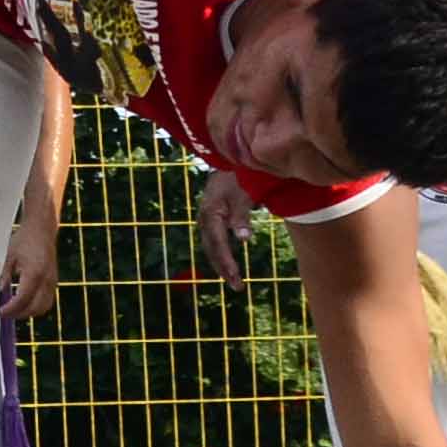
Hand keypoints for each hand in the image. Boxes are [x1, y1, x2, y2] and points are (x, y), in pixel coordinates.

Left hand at [0, 208, 63, 324]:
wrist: (42, 228)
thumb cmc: (24, 239)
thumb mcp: (9, 256)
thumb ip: (5, 275)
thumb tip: (0, 292)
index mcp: (34, 273)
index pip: (22, 299)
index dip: (11, 309)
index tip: (0, 312)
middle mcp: (46, 280)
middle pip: (35, 308)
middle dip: (19, 314)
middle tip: (5, 313)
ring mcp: (52, 281)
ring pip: (44, 307)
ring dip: (29, 312)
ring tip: (14, 310)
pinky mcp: (54, 280)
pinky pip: (48, 300)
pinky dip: (37, 306)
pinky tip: (24, 303)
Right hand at [193, 168, 260, 289]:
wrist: (229, 159)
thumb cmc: (238, 177)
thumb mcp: (243, 195)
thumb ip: (241, 217)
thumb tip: (242, 239)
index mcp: (210, 214)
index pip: (218, 245)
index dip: (227, 264)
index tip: (237, 279)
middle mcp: (204, 218)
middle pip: (211, 250)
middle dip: (223, 269)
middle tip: (237, 287)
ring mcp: (205, 217)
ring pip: (211, 246)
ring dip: (221, 263)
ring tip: (234, 279)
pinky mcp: (211, 216)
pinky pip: (214, 240)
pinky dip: (221, 252)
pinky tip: (229, 261)